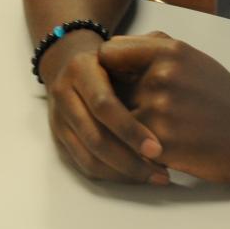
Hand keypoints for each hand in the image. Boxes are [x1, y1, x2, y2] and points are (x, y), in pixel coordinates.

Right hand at [40, 31, 167, 183]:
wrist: (68, 63)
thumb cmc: (109, 60)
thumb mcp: (123, 51)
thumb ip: (142, 62)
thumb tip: (170, 90)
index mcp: (81, 69)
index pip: (103, 105)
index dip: (130, 130)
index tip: (158, 148)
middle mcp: (64, 95)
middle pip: (95, 138)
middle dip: (130, 160)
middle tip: (162, 173)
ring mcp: (59, 120)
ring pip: (89, 158)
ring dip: (124, 174)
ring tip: (156, 177)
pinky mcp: (60, 139)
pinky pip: (85, 166)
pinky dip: (113, 176)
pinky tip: (137, 176)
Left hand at [99, 32, 229, 183]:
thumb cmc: (222, 96)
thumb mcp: (190, 57)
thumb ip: (152, 49)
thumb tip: (111, 51)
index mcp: (167, 51)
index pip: (108, 53)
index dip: (106, 69)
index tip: (113, 82)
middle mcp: (161, 76)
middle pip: (108, 88)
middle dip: (115, 102)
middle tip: (128, 113)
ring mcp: (160, 109)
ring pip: (116, 121)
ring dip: (125, 131)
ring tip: (142, 136)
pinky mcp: (162, 142)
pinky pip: (130, 145)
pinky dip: (137, 150)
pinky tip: (156, 152)